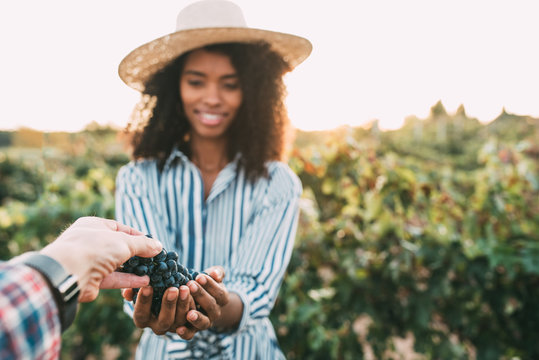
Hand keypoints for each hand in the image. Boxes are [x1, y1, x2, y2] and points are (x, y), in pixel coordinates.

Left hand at [40, 216, 161, 302]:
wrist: (68, 273)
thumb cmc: (94, 248)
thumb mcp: (124, 242)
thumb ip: (143, 244)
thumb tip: (158, 246)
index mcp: (94, 226)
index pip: (120, 228)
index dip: (137, 235)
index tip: (152, 244)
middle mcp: (90, 242)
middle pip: (118, 247)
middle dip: (136, 253)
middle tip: (154, 259)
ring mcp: (90, 261)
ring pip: (116, 264)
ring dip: (134, 268)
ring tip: (152, 272)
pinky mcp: (91, 279)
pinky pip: (113, 278)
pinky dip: (128, 280)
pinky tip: (144, 282)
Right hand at [122, 285, 195, 335]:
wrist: (173, 290)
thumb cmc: (152, 287)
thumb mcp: (141, 286)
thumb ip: (132, 288)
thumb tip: (127, 291)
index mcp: (143, 319)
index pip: (141, 314)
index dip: (144, 301)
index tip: (148, 286)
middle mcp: (158, 326)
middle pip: (164, 321)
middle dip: (168, 305)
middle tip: (172, 289)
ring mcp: (174, 327)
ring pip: (180, 321)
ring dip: (183, 304)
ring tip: (185, 287)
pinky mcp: (189, 325)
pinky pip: (193, 321)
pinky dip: (194, 306)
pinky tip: (194, 293)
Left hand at [176, 266, 229, 338]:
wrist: (201, 301)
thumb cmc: (205, 284)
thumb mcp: (213, 276)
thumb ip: (217, 272)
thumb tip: (215, 273)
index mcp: (222, 299)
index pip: (219, 293)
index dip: (210, 285)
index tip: (199, 276)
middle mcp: (215, 313)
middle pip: (211, 306)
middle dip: (201, 295)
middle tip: (190, 285)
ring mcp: (205, 323)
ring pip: (203, 322)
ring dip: (196, 317)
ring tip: (189, 313)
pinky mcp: (193, 331)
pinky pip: (191, 334)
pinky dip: (186, 333)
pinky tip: (179, 329)